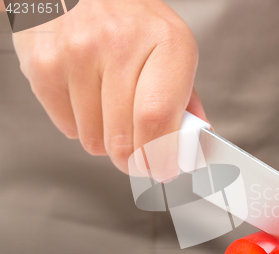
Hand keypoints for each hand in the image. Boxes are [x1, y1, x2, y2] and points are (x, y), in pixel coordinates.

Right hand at [13, 0, 206, 173]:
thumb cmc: (130, 19)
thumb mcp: (171, 48)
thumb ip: (185, 97)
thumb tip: (193, 139)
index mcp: (166, 42)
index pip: (158, 119)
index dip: (161, 157)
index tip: (164, 169)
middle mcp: (120, 45)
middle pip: (125, 140)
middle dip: (135, 160)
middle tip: (139, 154)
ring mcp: (77, 54)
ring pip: (95, 141)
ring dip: (107, 140)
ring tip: (110, 108)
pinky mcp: (44, 65)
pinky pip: (68, 128)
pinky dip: (81, 125)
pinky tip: (87, 97)